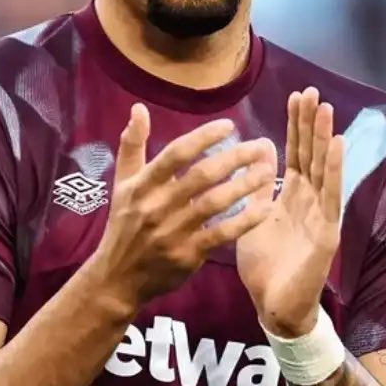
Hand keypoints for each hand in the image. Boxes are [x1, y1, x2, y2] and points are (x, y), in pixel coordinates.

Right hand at [85, 103, 277, 308]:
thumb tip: (138, 107)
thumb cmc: (124, 224)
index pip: (176, 154)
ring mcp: (173, 232)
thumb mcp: (122, 183)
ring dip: (245, 185)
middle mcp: (157, 206)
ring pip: (215, 203)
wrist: (118, 277)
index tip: (230, 126)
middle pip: (201, 175)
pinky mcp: (187, 255)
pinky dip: (245, 221)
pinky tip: (266, 208)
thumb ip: (132, 144)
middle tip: (260, 145)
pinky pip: (222, 234)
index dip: (203, 137)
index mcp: (142, 185)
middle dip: (234, 158)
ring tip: (268, 171)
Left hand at [237, 87, 344, 336]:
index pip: (296, 153)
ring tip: (325, 108)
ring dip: (324, 138)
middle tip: (311, 91)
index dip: (296, 126)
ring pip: (324, 170)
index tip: (296, 96)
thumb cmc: (264, 266)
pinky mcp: (327, 233)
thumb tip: (259, 148)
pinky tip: (336, 146)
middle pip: (311, 154)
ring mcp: (321, 215)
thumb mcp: (254, 217)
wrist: (273, 306)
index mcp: (291, 196)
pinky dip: (333, 170)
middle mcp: (310, 201)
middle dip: (311, 123)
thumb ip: (258, 187)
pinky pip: (331, 197)